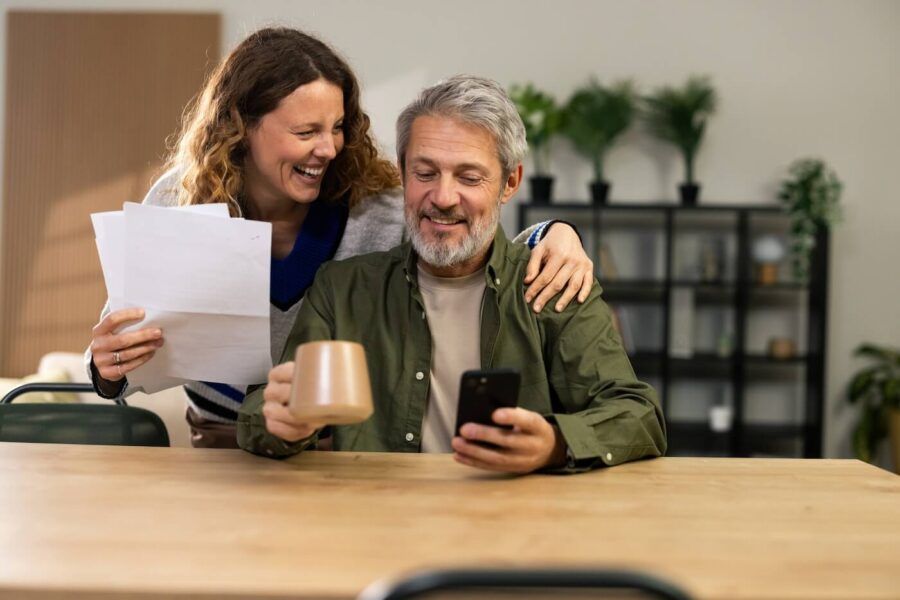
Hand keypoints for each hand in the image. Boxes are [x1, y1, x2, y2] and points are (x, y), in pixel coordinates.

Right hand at [90, 308, 162, 382]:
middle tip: (158, 332)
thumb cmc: (114, 341)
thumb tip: (149, 319)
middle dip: (143, 335)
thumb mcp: (114, 332)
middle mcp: (97, 345)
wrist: (103, 363)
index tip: (143, 313)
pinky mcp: (107, 372)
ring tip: (158, 343)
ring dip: (145, 348)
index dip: (127, 315)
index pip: (111, 320)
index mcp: (99, 331)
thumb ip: (125, 325)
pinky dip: (142, 359)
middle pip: (123, 340)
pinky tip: (151, 353)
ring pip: (127, 354)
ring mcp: (101, 360)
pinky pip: (128, 366)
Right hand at [262, 362, 321, 442]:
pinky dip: (292, 431)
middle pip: (277, 392)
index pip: (281, 372)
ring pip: (274, 412)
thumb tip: (352, 375)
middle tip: (315, 405)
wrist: (305, 409)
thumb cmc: (313, 391)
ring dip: (294, 418)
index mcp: (278, 374)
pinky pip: (276, 428)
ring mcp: (269, 407)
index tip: (311, 380)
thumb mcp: (316, 378)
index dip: (292, 375)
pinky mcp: (272, 423)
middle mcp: (271, 390)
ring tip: (313, 421)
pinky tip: (305, 430)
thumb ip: (327, 374)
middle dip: (295, 400)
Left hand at [451, 407, 566, 473]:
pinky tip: (460, 455)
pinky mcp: (513, 470)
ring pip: (497, 458)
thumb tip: (484, 410)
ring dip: (474, 451)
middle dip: (484, 435)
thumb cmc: (532, 428)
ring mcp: (523, 461)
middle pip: (508, 441)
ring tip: (457, 443)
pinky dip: (474, 462)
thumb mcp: (530, 417)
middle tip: (464, 429)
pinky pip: (492, 467)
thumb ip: (513, 414)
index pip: (527, 421)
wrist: (549, 450)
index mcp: (539, 428)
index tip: (494, 413)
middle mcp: (533, 446)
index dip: (511, 417)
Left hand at [524, 222, 593, 312]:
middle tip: (536, 309)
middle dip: (546, 297)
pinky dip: (585, 292)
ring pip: (573, 285)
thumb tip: (527, 281)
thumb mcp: (538, 250)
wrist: (567, 233)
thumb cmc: (550, 244)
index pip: (545, 276)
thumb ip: (532, 265)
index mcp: (558, 255)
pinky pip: (588, 282)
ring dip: (565, 299)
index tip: (527, 299)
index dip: (535, 289)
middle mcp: (572, 260)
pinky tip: (580, 301)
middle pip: (558, 283)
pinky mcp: (589, 267)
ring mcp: (582, 264)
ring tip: (557, 310)